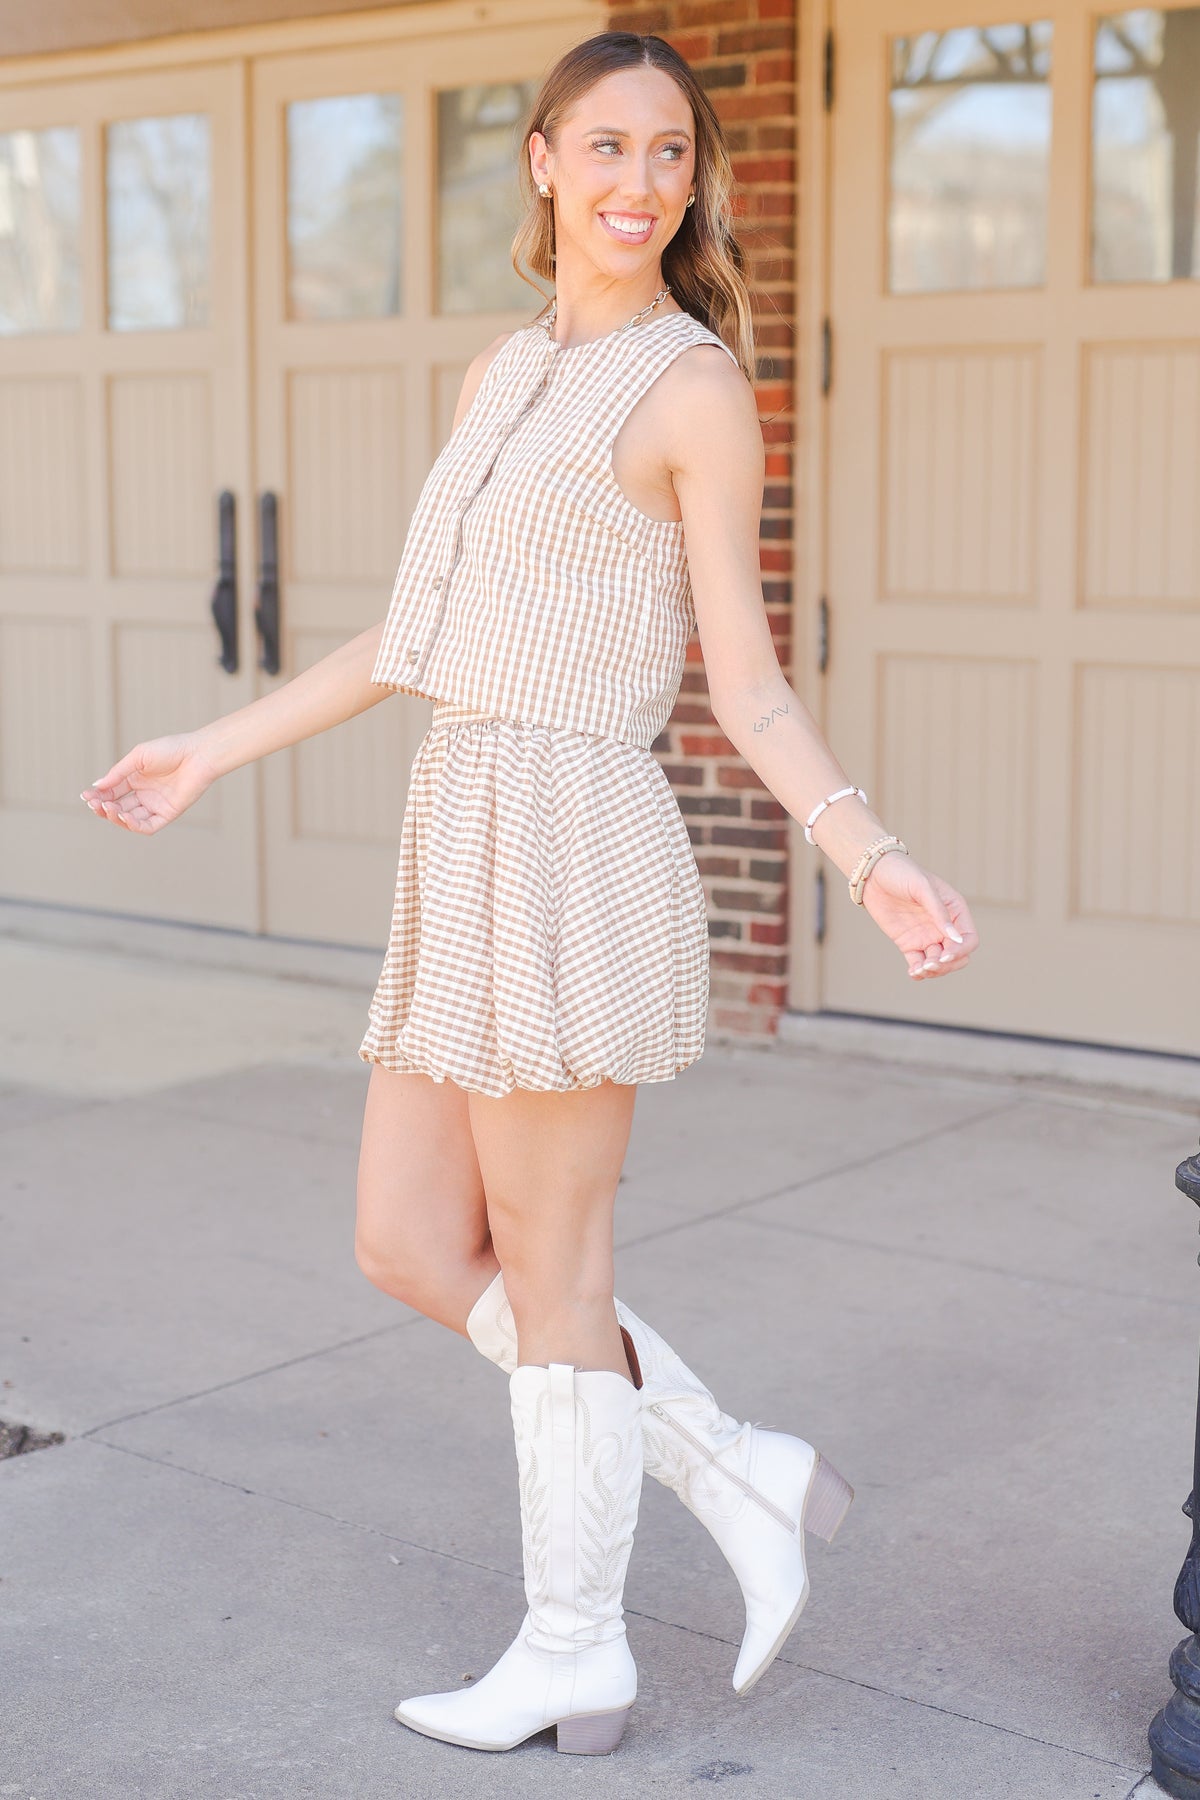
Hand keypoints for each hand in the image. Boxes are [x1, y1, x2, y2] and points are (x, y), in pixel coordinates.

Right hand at [80, 732, 221, 833]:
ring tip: (108, 808)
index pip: (111, 792)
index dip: (97, 796)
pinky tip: (124, 817)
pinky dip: (134, 825)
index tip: (86, 796)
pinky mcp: (168, 814)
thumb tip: (96, 786)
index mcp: (135, 779)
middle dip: (103, 807)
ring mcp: (155, 805)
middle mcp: (144, 794)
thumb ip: (118, 773)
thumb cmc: (170, 750)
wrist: (197, 754)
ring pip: (130, 819)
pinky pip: (148, 826)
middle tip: (95, 804)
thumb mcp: (138, 757)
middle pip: (117, 807)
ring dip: (116, 816)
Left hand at [856, 847, 978, 979]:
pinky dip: (918, 972)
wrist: (874, 873)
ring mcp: (927, 936)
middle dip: (947, 965)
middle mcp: (944, 926)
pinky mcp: (909, 943)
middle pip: (957, 956)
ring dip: (933, 971)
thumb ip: (939, 912)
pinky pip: (918, 964)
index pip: (969, 939)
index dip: (961, 950)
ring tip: (919, 970)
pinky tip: (913, 973)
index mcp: (955, 911)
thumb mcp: (923, 887)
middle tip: (930, 964)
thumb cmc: (903, 873)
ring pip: (939, 964)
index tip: (945, 955)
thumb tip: (955, 938)